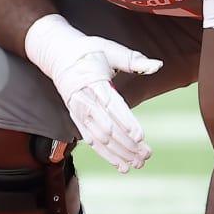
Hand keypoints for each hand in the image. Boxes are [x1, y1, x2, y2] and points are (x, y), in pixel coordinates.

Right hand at [23, 15, 160, 171]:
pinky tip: (118, 164)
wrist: (57, 53)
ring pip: (98, 138)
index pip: (111, 105)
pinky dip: (104, 153)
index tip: (140, 137)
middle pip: (106, 127)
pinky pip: (90, 139)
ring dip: (117, 153)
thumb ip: (133, 60)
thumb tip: (157, 65)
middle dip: (126, 144)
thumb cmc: (87, 50)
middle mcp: (83, 100)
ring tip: (136, 165)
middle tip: (146, 156)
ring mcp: (78, 111)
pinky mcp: (76, 118)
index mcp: (92, 81)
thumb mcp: (109, 49)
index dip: (126, 122)